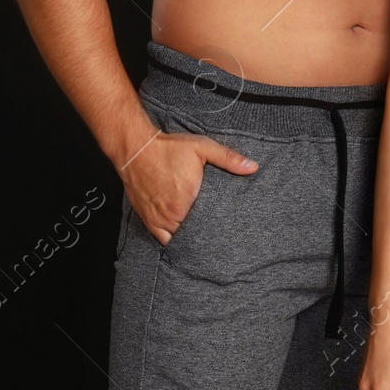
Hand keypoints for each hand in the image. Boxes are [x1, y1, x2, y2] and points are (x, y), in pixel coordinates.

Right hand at [117, 129, 257, 243]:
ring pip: (178, 240)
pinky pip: (162, 240)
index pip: (209, 225)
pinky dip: (172, 241)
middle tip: (218, 236)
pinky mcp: (148, 219)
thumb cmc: (169, 148)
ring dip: (189, 239)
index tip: (227, 229)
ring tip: (202, 239)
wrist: (136, 149)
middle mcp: (172, 214)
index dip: (219, 229)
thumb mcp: (202, 148)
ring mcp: (158, 219)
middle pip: (193, 235)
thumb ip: (228, 159)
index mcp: (188, 200)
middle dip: (205, 235)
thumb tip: (253, 167)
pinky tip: (182, 238)